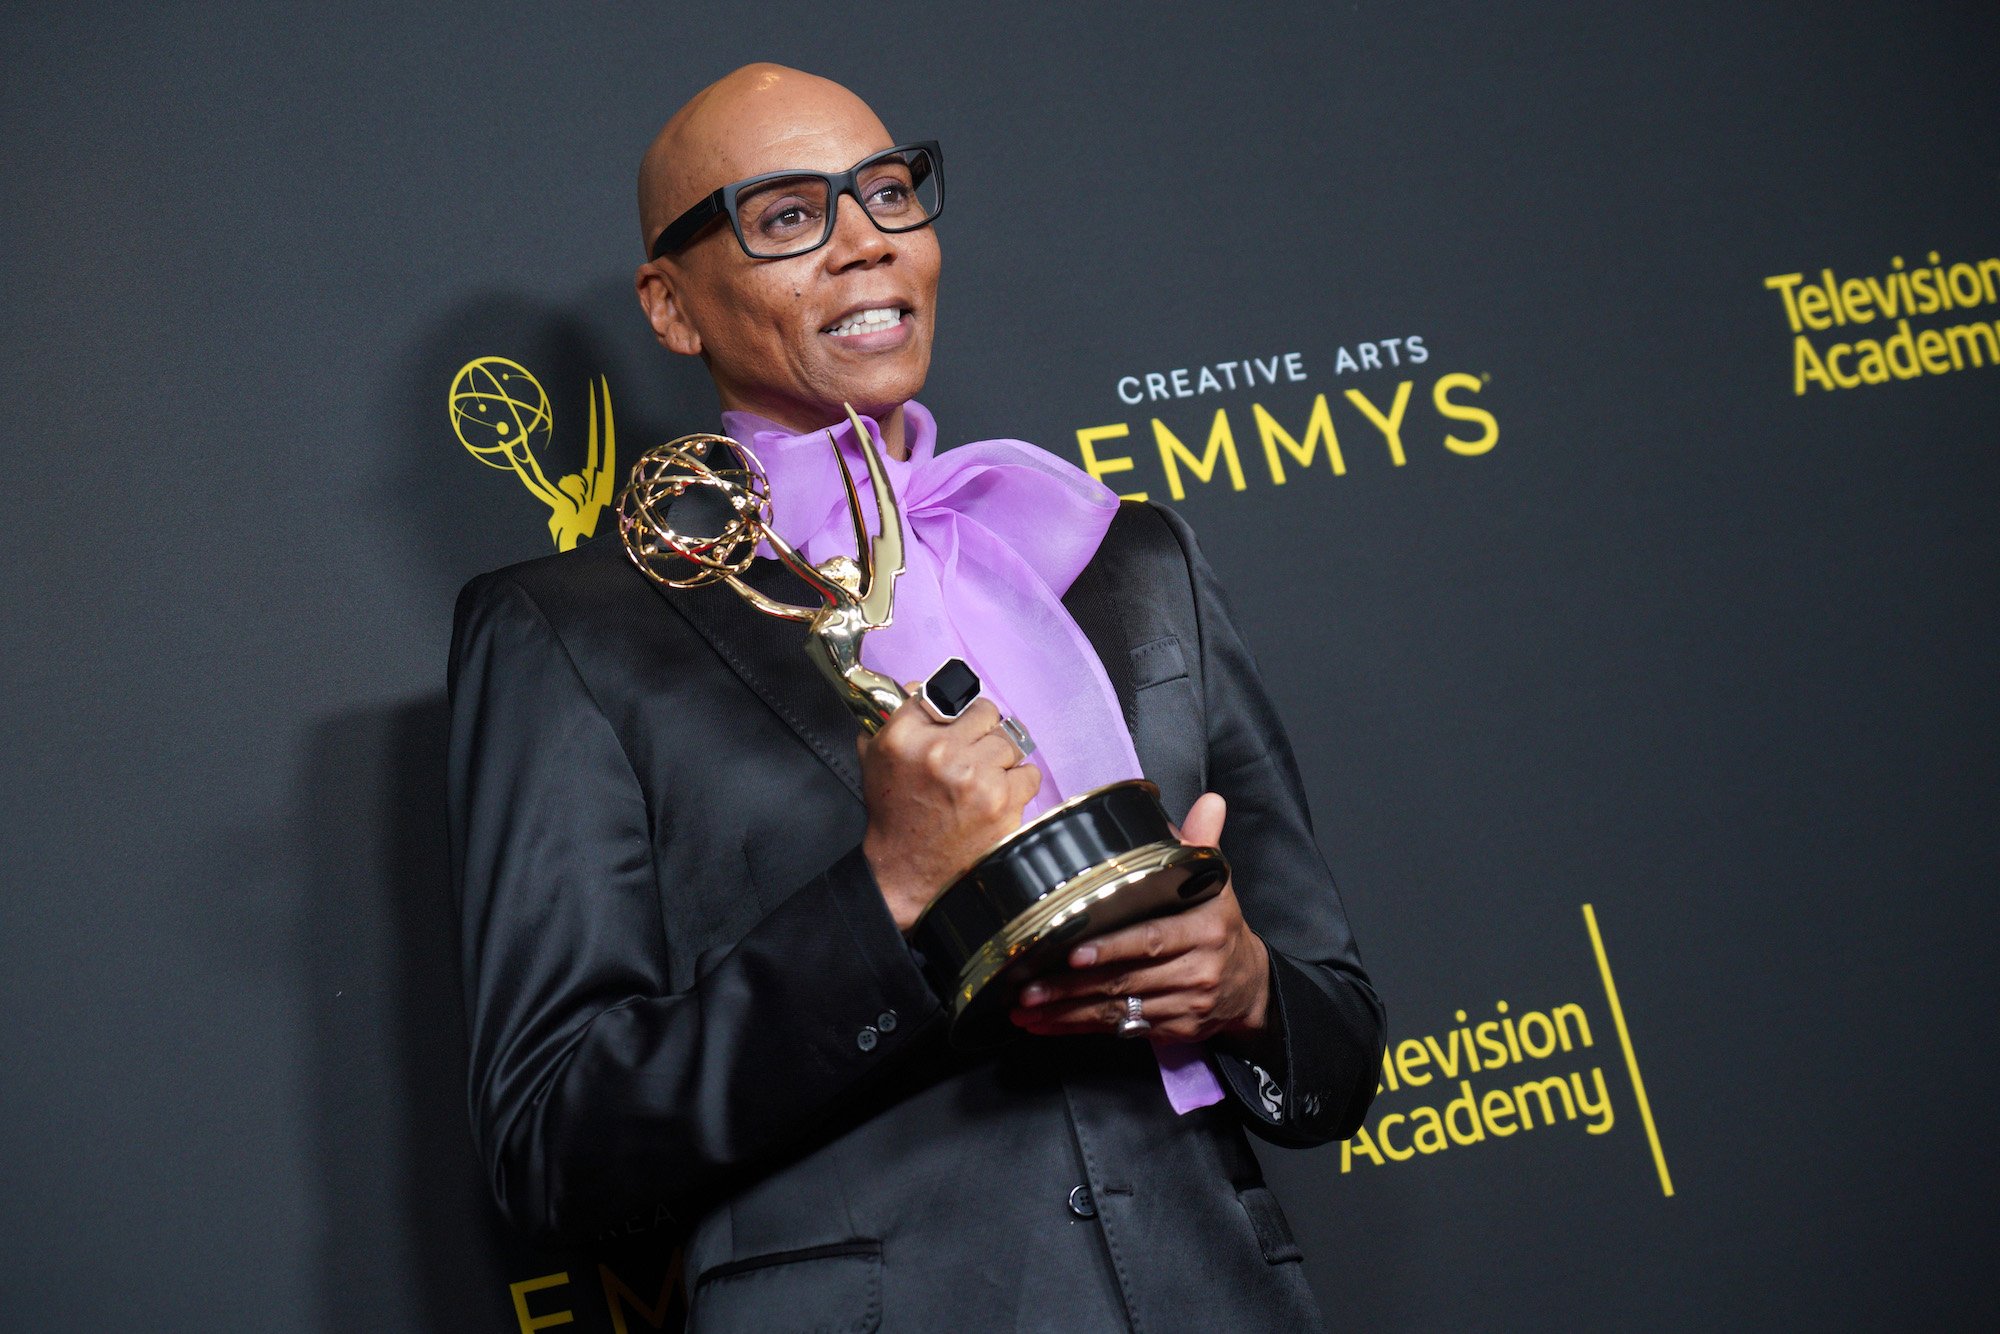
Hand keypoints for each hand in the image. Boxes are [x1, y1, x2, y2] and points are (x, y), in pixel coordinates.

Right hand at [861, 687, 1041, 931]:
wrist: (906, 871)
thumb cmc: (894, 814)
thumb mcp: (876, 758)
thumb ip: (898, 717)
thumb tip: (925, 685)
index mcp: (904, 736)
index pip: (943, 692)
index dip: (953, 709)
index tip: (956, 722)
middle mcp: (940, 751)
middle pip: (985, 712)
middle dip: (981, 731)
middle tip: (972, 752)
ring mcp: (974, 776)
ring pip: (1010, 741)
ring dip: (999, 759)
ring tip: (982, 778)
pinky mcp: (1002, 801)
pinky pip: (1029, 772)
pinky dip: (1018, 783)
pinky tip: (998, 795)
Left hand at [1009, 793, 1270, 1043]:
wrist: (1250, 985)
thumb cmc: (1219, 926)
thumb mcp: (1218, 884)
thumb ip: (1203, 844)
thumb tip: (1209, 801)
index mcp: (1205, 930)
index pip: (1153, 940)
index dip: (1112, 948)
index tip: (1072, 951)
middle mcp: (1197, 970)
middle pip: (1126, 980)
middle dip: (1072, 987)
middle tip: (1028, 987)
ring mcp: (1185, 1005)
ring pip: (1118, 1011)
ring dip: (1067, 1011)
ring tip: (1025, 1007)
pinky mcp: (1173, 1030)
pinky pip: (1120, 1029)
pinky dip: (1079, 1028)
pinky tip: (1044, 1025)